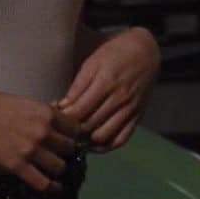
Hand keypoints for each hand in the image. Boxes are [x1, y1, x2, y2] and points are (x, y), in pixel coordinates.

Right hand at [0, 85, 81, 191]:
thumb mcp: (22, 101)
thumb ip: (40, 113)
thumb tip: (54, 118)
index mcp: (45, 112)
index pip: (74, 128)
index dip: (73, 134)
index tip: (69, 138)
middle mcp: (43, 131)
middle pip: (69, 148)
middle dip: (67, 152)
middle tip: (61, 154)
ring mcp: (31, 149)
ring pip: (59, 166)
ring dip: (58, 168)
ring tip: (55, 170)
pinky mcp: (17, 165)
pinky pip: (41, 182)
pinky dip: (50, 187)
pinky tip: (54, 188)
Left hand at [55, 27, 159, 151]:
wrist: (145, 52)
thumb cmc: (114, 54)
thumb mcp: (92, 63)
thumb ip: (77, 86)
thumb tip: (61, 107)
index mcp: (106, 82)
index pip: (80, 110)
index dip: (64, 117)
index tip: (54, 117)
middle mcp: (119, 99)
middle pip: (90, 125)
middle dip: (72, 130)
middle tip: (61, 128)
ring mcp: (130, 110)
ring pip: (104, 136)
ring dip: (87, 140)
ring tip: (75, 136)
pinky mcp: (137, 117)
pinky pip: (121, 139)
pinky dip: (106, 146)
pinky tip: (93, 143)